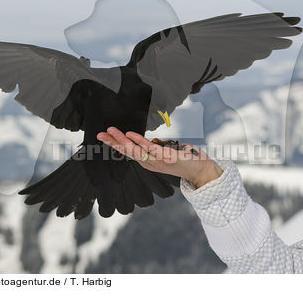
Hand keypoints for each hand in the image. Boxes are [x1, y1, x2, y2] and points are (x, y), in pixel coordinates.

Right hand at [97, 126, 222, 187]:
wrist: (202, 170)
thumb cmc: (185, 159)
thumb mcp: (166, 153)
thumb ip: (156, 148)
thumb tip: (149, 140)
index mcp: (149, 162)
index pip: (128, 152)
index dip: (115, 144)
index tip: (104, 136)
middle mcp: (150, 163)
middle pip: (127, 152)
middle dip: (112, 143)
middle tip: (100, 134)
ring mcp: (157, 161)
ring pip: (135, 150)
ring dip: (121, 140)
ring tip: (110, 131)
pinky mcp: (166, 158)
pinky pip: (150, 148)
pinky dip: (139, 141)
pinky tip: (130, 134)